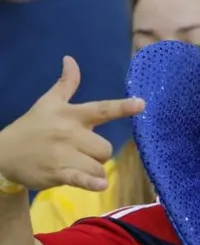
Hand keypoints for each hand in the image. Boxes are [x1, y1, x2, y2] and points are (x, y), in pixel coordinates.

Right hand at [0, 56, 144, 190]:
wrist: (3, 153)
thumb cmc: (32, 127)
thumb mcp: (47, 103)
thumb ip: (65, 84)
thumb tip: (70, 59)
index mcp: (71, 115)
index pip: (101, 109)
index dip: (122, 107)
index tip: (142, 104)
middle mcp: (70, 132)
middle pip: (105, 148)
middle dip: (98, 154)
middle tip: (79, 153)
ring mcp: (64, 153)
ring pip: (98, 166)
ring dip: (92, 171)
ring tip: (74, 166)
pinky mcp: (58, 172)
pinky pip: (82, 178)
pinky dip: (92, 183)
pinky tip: (100, 185)